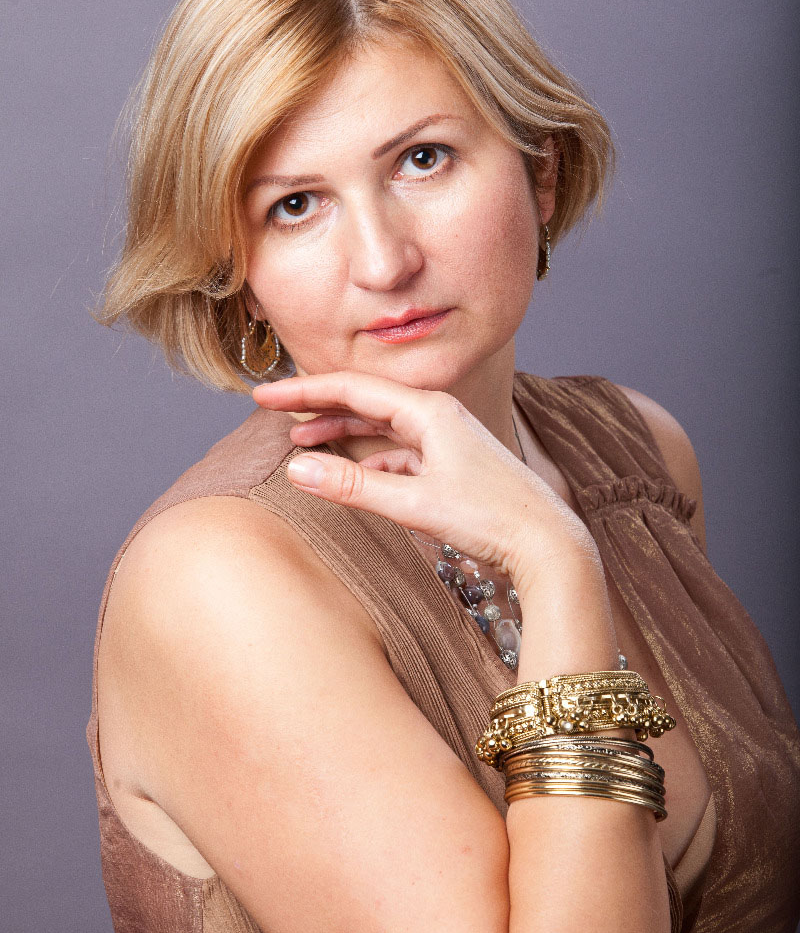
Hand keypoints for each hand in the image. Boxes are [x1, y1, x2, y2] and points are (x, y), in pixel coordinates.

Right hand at [252, 371, 597, 590]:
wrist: (547, 542)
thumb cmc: (489, 519)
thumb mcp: (413, 504)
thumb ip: (353, 487)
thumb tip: (296, 469)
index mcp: (429, 411)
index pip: (352, 390)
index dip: (304, 392)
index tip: (262, 396)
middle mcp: (438, 415)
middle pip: (364, 401)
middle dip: (317, 405)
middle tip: (271, 409)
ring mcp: (447, 439)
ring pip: (381, 426)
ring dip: (341, 431)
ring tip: (302, 440)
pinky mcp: (452, 464)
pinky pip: (400, 450)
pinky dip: (369, 458)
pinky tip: (352, 475)